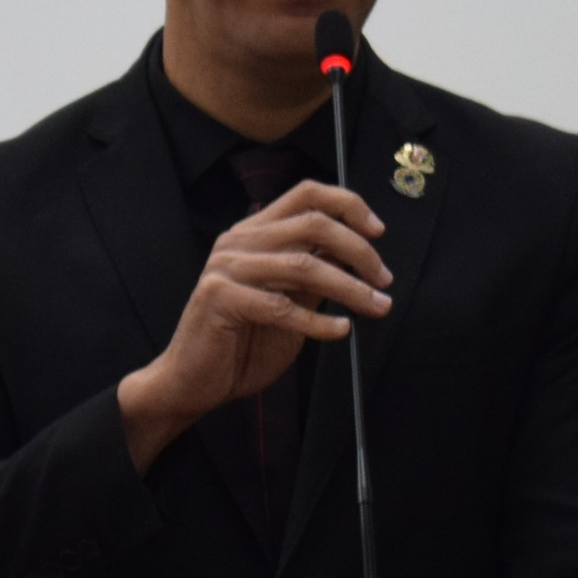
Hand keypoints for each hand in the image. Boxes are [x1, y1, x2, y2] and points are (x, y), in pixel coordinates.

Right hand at [115, 182, 391, 471]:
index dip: (348, 205)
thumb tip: (358, 256)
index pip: (306, 194)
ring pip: (303, 265)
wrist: (193, 382)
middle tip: (384, 279)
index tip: (378, 232)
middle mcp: (238, 241)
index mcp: (254, 233)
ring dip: (350, 287)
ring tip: (377, 306)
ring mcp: (226, 267)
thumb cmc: (242, 345)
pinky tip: (341, 331)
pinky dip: (320, 321)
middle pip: (312, 223)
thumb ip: (315, 276)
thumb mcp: (290, 303)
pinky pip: (282, 306)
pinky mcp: (219, 298)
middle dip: (358, 250)